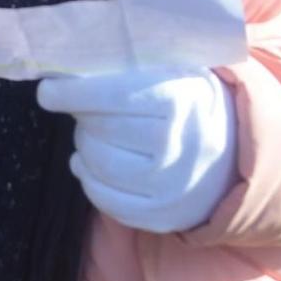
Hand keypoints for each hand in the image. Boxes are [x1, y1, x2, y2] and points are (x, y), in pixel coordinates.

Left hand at [38, 68, 237, 233]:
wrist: (232, 156)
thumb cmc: (187, 103)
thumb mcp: (171, 71)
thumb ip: (127, 65)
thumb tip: (66, 65)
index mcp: (182, 101)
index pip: (114, 96)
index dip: (74, 93)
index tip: (48, 90)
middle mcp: (180, 146)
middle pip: (100, 130)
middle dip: (81, 116)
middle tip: (82, 108)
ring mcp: (171, 186)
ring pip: (96, 163)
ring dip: (84, 145)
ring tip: (94, 133)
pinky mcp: (159, 216)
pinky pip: (101, 197)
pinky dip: (87, 176)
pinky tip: (92, 161)